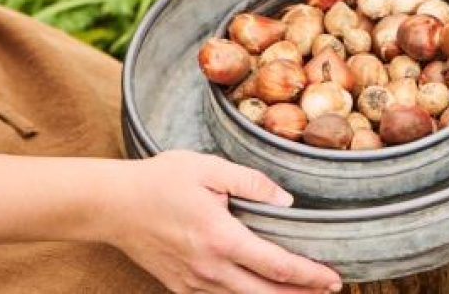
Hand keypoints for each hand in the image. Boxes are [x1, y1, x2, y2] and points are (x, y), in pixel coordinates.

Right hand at [105, 151, 341, 292]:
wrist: (113, 204)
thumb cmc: (160, 179)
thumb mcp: (206, 167)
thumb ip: (249, 182)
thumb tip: (285, 202)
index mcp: (221, 238)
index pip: (277, 266)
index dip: (310, 275)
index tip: (334, 278)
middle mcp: (211, 269)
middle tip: (329, 290)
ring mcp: (195, 283)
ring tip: (300, 292)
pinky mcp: (181, 287)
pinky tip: (256, 288)